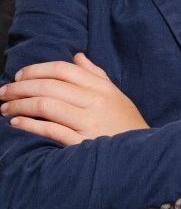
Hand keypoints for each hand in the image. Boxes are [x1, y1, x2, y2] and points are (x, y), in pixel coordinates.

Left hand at [0, 52, 149, 144]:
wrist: (139, 152)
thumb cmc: (124, 121)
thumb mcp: (115, 94)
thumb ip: (95, 74)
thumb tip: (77, 56)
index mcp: (101, 87)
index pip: (63, 70)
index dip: (36, 70)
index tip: (19, 76)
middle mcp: (94, 101)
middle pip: (49, 86)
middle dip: (20, 87)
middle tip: (3, 92)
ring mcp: (87, 122)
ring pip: (45, 105)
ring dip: (19, 105)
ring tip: (5, 108)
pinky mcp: (80, 143)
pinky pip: (49, 130)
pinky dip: (29, 124)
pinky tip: (17, 122)